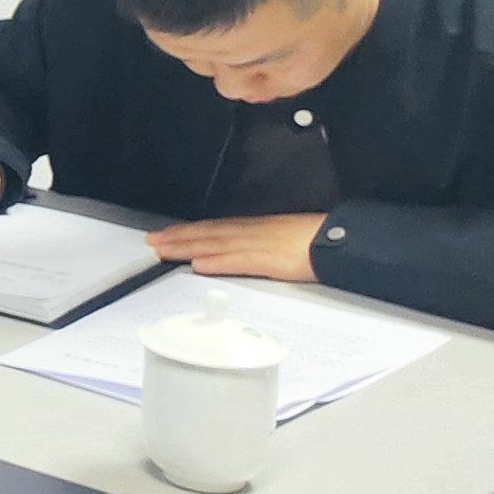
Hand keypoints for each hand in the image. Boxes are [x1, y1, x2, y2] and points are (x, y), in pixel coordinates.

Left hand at [145, 212, 323, 281]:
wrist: (341, 239)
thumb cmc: (318, 241)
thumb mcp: (285, 239)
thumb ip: (263, 246)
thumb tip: (246, 252)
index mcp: (257, 229)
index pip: (215, 229)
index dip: (189, 232)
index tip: (167, 234)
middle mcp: (253, 233)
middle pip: (208, 234)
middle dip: (178, 238)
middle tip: (152, 241)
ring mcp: (260, 244)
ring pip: (215, 244)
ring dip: (186, 247)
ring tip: (162, 250)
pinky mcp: (270, 259)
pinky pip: (238, 261)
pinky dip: (216, 262)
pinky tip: (198, 264)